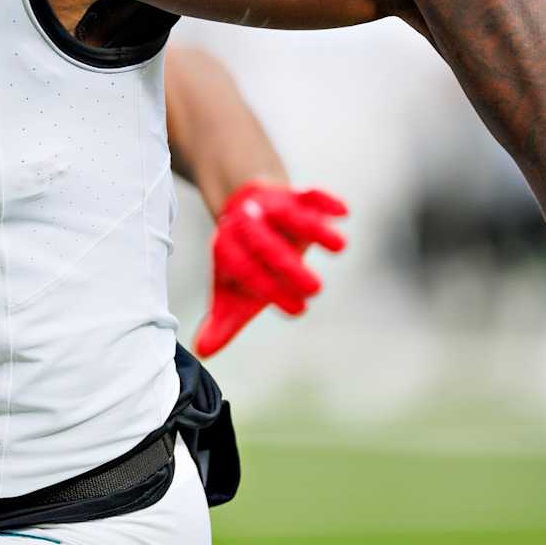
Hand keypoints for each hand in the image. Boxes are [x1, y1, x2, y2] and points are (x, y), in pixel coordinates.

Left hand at [194, 183, 346, 357]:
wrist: (245, 208)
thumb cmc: (244, 261)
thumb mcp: (231, 292)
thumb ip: (221, 322)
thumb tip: (202, 351)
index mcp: (228, 250)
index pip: (245, 270)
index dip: (270, 290)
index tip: (298, 311)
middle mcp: (248, 226)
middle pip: (265, 244)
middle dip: (287, 265)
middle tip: (315, 290)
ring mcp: (271, 209)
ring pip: (289, 216)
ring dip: (313, 228)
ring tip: (340, 247)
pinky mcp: (294, 196)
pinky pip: (309, 193)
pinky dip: (325, 199)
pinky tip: (343, 211)